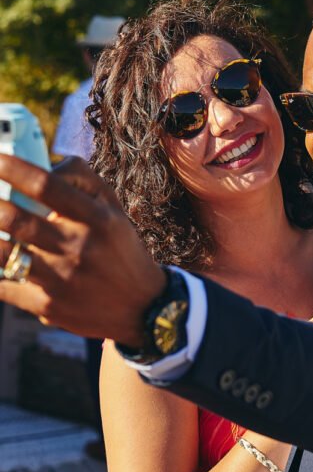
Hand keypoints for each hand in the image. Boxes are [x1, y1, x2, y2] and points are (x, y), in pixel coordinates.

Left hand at [0, 154, 164, 345]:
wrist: (141, 306)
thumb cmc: (119, 246)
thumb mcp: (112, 207)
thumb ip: (82, 179)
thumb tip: (44, 165)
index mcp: (96, 218)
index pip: (46, 186)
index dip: (14, 170)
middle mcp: (78, 247)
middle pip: (17, 220)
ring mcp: (60, 280)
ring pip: (2, 255)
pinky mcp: (47, 307)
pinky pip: (4, 285)